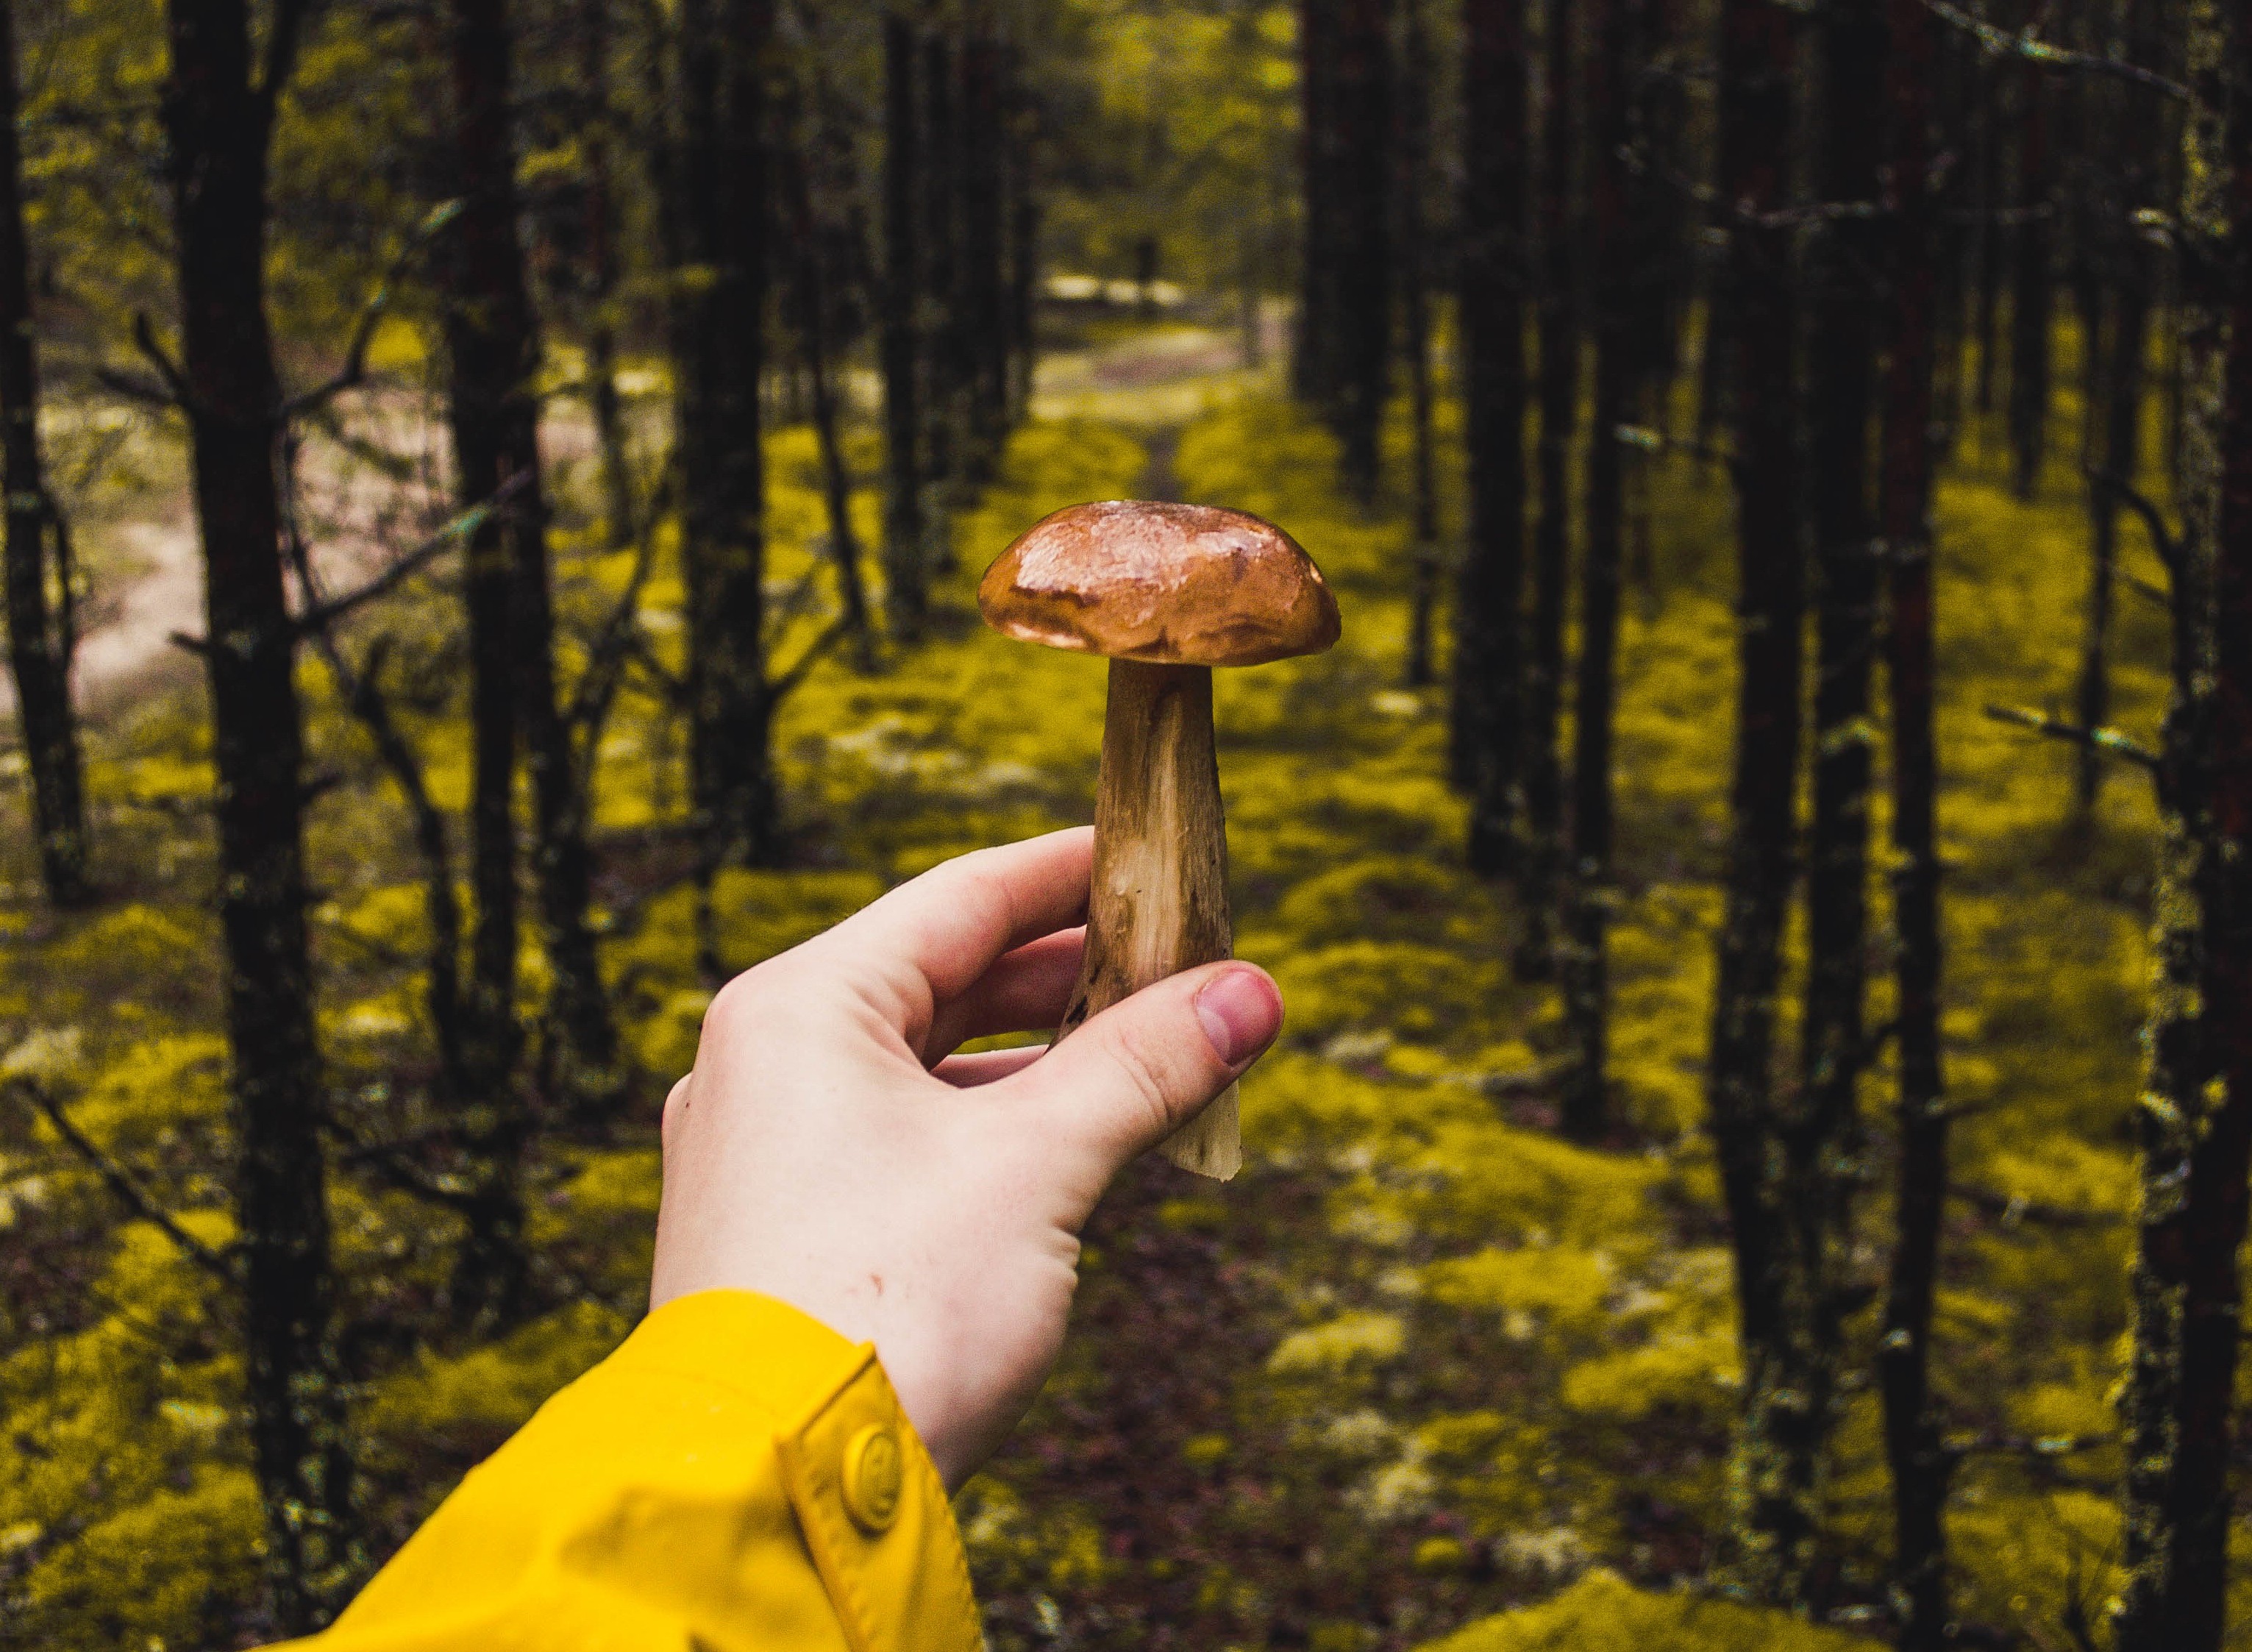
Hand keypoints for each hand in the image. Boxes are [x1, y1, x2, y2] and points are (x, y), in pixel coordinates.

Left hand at [649, 827, 1284, 1488]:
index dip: (1072, 875)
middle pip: (944, 978)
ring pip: (929, 1065)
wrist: (774, 1490)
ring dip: (1043, 1058)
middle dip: (1074, 975)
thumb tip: (1249, 994)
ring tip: (1152, 1054)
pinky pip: (904, 1135)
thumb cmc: (888, 1306)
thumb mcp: (1036, 1166)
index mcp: (801, 1009)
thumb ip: (1145, 1067)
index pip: (961, 897)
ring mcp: (767, 1148)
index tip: (1157, 860)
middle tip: (1183, 966)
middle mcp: (766, 1062)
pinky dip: (994, 1126)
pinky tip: (1075, 1142)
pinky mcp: (784, 1226)